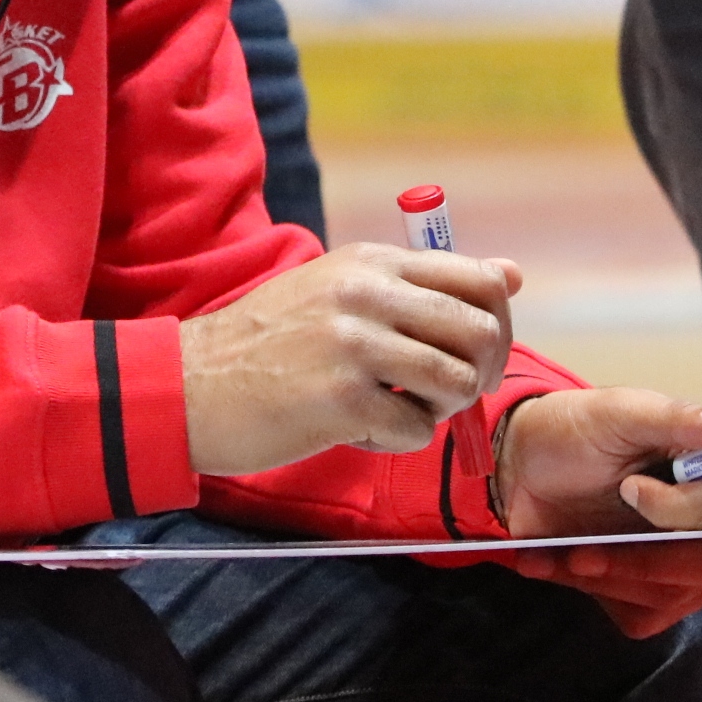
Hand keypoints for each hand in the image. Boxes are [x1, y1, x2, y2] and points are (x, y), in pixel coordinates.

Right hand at [179, 244, 520, 475]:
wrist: (190, 384)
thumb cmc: (271, 342)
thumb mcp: (341, 291)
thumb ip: (422, 285)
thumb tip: (512, 275)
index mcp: (370, 262)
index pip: (477, 278)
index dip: (497, 321)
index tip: (475, 350)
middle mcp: (366, 294)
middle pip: (479, 331)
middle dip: (479, 372)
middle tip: (445, 393)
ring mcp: (353, 346)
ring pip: (457, 382)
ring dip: (442, 409)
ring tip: (401, 409)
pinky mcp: (339, 400)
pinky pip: (417, 430)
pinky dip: (400, 439)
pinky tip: (361, 428)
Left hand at [483, 387, 701, 634]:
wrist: (520, 467)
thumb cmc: (576, 431)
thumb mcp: (621, 413)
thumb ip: (679, 418)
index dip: (684, 510)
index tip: (629, 489)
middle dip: (643, 560)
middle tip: (585, 550)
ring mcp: (687, 563)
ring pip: (671, 595)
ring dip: (610, 577)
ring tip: (564, 554)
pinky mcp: (652, 593)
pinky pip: (641, 616)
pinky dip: (592, 593)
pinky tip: (558, 564)